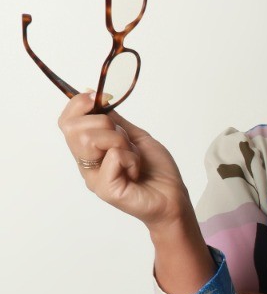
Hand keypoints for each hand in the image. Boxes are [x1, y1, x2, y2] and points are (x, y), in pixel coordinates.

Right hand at [58, 92, 191, 230]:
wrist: (173, 197)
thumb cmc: (157, 171)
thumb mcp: (136, 137)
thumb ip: (115, 121)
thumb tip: (93, 96)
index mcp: (90, 151)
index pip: (67, 122)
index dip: (79, 105)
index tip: (100, 98)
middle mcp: (87, 164)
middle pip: (75, 128)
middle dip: (107, 125)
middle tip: (126, 142)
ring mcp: (94, 178)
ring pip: (91, 139)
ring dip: (121, 141)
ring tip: (134, 158)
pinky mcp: (106, 189)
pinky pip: (114, 156)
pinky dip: (133, 158)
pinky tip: (137, 172)